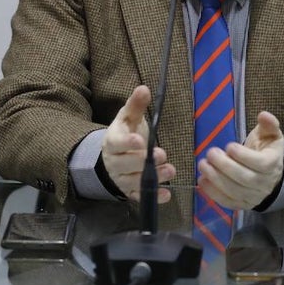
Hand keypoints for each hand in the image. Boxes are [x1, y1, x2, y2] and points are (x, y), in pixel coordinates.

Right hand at [100, 85, 175, 202]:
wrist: (115, 156)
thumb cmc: (126, 133)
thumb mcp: (129, 118)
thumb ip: (136, 105)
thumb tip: (144, 88)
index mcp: (112, 142)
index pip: (116, 144)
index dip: (126, 144)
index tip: (140, 141)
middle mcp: (114, 163)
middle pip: (125, 165)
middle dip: (143, 162)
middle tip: (162, 155)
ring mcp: (121, 179)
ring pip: (134, 182)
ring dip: (153, 179)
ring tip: (171, 171)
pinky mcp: (130, 191)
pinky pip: (139, 197)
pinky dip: (153, 197)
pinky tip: (167, 195)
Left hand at [197, 111, 283, 209]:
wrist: (270, 174)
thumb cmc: (266, 150)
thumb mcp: (270, 135)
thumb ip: (269, 124)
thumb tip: (263, 115)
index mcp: (273, 164)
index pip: (260, 164)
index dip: (243, 156)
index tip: (228, 146)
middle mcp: (265, 183)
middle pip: (244, 178)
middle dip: (225, 166)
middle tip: (210, 153)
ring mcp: (254, 196)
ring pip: (234, 191)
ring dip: (216, 179)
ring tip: (202, 165)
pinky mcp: (243, 205)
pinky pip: (227, 202)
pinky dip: (213, 193)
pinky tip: (202, 180)